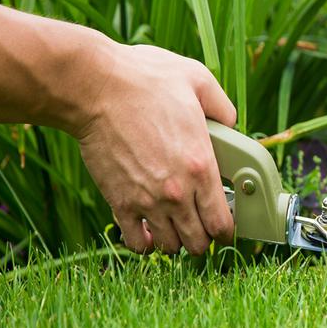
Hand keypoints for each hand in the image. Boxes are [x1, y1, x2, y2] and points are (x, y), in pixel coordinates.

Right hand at [75, 43, 236, 254]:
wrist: (95, 88)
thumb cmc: (146, 80)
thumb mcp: (199, 82)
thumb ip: (223, 108)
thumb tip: (231, 124)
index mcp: (202, 166)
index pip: (223, 223)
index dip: (228, 229)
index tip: (226, 223)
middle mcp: (177, 192)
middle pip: (199, 242)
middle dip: (204, 238)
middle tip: (201, 224)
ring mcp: (147, 200)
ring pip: (170, 247)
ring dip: (176, 241)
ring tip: (176, 225)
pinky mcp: (119, 202)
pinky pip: (136, 242)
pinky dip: (145, 242)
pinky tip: (149, 228)